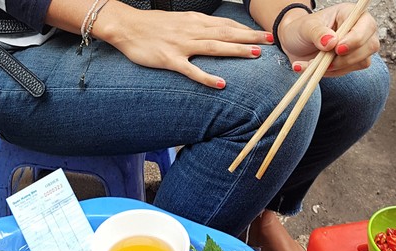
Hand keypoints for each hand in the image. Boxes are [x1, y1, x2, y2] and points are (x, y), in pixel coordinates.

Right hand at [103, 9, 273, 87]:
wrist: (125, 25)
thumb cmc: (148, 26)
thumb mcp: (176, 22)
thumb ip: (194, 27)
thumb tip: (210, 33)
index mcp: (193, 22)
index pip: (225, 24)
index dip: (246, 29)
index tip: (264, 34)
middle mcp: (191, 31)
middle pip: (225, 33)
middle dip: (249, 37)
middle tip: (270, 41)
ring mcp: (181, 45)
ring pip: (214, 47)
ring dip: (235, 50)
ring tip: (254, 55)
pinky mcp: (169, 60)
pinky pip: (191, 70)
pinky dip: (207, 77)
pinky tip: (220, 83)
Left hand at [277, 3, 379, 76]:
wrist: (292, 45)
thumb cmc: (300, 30)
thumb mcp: (305, 28)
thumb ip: (318, 33)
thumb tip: (332, 42)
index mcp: (351, 14)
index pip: (366, 25)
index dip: (356, 39)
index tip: (337, 49)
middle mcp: (359, 29)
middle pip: (370, 46)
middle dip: (348, 58)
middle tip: (326, 62)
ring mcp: (357, 47)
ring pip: (362, 62)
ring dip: (337, 67)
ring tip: (313, 64)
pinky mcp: (349, 62)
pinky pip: (347, 71)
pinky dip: (330, 73)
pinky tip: (315, 69)